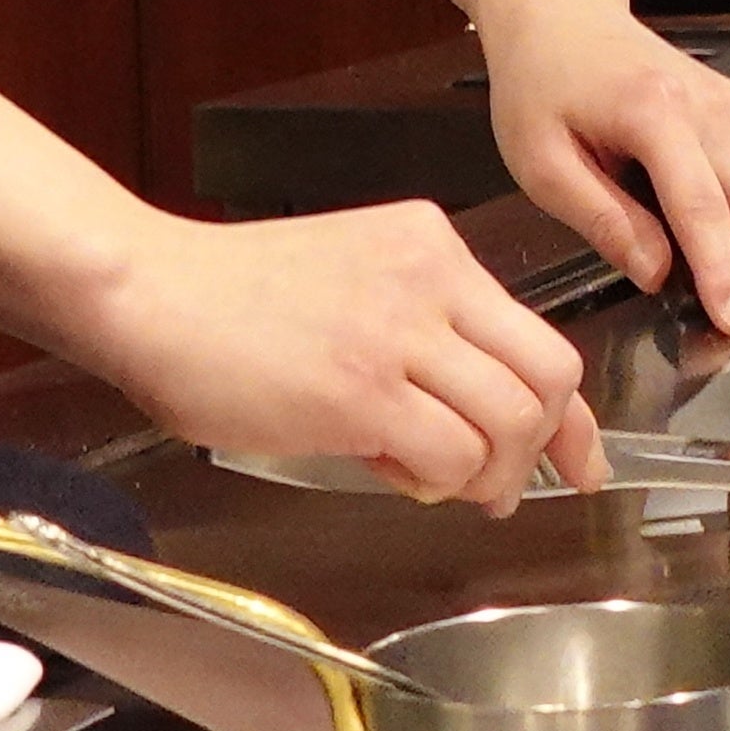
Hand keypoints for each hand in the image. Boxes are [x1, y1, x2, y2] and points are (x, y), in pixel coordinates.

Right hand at [79, 201, 605, 511]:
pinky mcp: (361, 389)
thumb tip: (464, 432)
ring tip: (445, 482)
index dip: (573, 412)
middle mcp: (430, 279)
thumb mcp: (351, 281)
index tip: (581, 455)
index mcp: (431, 246)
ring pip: (511, 420)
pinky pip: (449, 454)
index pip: (540, 333)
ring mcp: (398, 332)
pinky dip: (439, 482)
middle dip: (544, 447)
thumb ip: (417, 339)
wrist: (148, 291)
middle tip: (510, 484)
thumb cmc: (227, 298)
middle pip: (550, 375)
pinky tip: (399, 474)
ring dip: (490, 473)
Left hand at [483, 0, 729, 332]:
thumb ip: (602, 220)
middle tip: (710, 311)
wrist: (564, 14)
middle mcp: (713, 107)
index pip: (704, 208)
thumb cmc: (541, 86)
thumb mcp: (540, 163)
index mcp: (655, 112)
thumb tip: (656, 275)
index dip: (722, 274)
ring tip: (683, 258)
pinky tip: (683, 213)